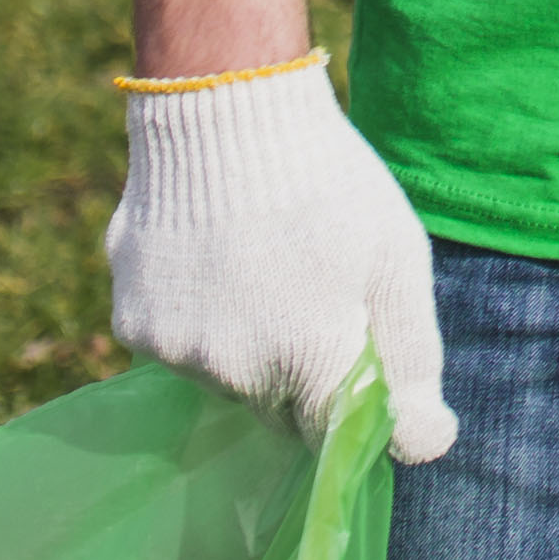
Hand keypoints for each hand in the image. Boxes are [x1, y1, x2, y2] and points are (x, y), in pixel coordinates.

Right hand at [108, 55, 458, 464]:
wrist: (227, 114)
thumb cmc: (333, 186)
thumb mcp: (397, 265)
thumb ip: (411, 364)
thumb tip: (426, 446)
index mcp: (309, 360)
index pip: (332, 438)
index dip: (351, 410)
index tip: (360, 367)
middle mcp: (234, 372)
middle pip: (276, 409)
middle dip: (303, 372)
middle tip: (317, 296)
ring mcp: (175, 351)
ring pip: (225, 378)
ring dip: (249, 346)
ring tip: (267, 267)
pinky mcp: (132, 324)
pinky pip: (178, 345)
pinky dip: (201, 320)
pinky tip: (218, 261)